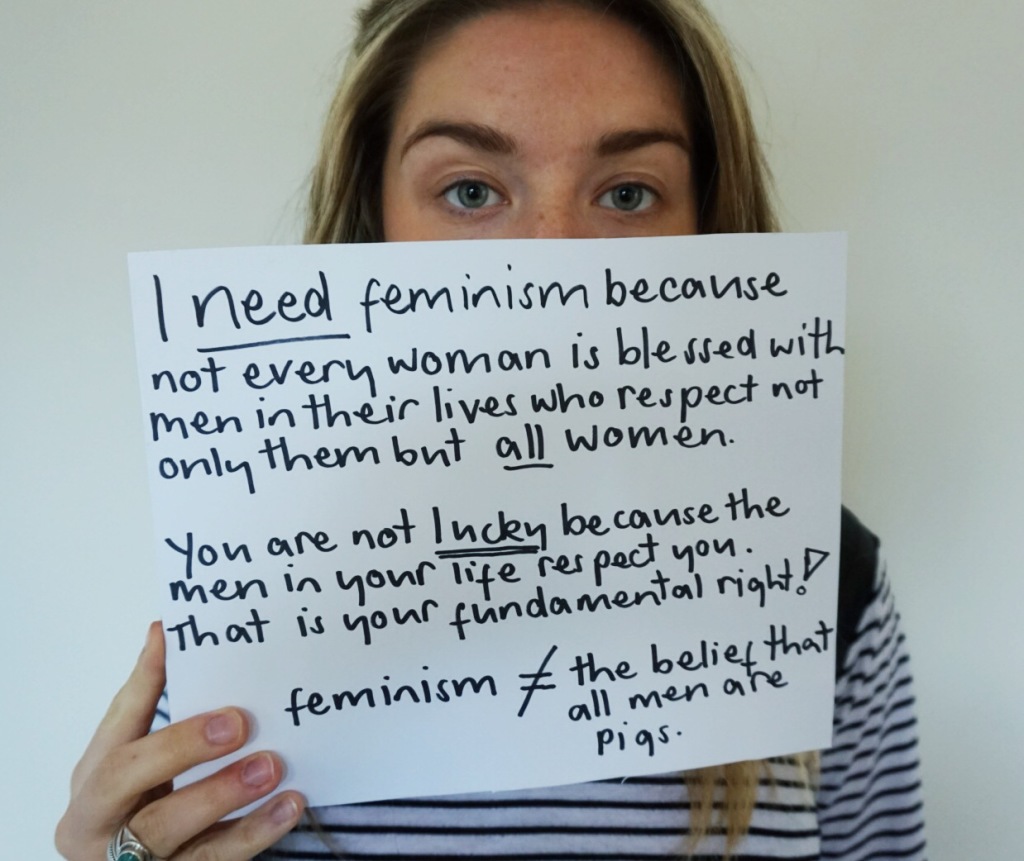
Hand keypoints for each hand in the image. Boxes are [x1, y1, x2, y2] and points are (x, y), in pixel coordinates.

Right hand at [55, 621, 305, 859]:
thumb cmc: (142, 806)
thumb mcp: (140, 758)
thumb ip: (152, 701)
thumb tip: (165, 630)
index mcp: (90, 780)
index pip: (115, 722)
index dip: (144, 681)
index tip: (173, 640)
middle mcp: (96, 825)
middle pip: (126, 780)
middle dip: (181, 747)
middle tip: (238, 723)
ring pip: (172, 832)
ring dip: (224, 795)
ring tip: (271, 767)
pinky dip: (255, 833)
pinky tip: (289, 805)